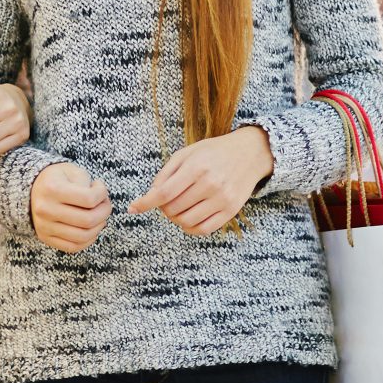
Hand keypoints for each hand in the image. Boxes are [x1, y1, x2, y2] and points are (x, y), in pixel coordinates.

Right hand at [29, 162, 110, 253]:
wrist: (32, 189)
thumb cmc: (56, 178)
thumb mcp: (71, 170)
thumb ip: (86, 182)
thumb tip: (98, 201)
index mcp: (52, 188)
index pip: (89, 198)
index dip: (102, 193)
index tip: (99, 187)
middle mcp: (45, 209)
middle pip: (88, 220)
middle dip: (104, 212)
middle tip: (104, 204)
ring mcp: (44, 226)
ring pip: (83, 236)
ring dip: (98, 227)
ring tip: (99, 217)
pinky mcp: (45, 237)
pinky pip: (73, 247)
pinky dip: (88, 240)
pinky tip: (91, 229)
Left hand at [128, 126, 273, 236]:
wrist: (250, 153)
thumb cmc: (214, 152)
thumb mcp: (187, 153)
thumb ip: (166, 173)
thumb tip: (150, 195)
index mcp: (196, 167)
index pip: (164, 193)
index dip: (145, 203)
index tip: (133, 208)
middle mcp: (210, 184)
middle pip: (173, 209)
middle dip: (163, 208)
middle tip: (165, 200)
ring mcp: (222, 199)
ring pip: (186, 222)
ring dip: (175, 218)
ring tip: (177, 208)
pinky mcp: (231, 211)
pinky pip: (203, 230)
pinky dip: (190, 227)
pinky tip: (188, 217)